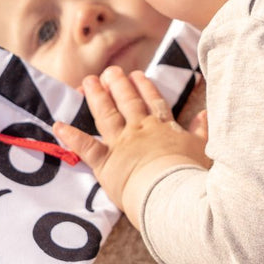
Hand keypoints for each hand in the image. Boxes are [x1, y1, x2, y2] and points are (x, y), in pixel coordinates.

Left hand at [52, 67, 209, 227]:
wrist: (173, 193)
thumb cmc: (191, 174)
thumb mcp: (204, 150)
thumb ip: (202, 131)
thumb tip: (205, 114)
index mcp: (164, 129)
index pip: (154, 103)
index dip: (145, 88)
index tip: (138, 75)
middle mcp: (141, 131)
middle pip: (128, 102)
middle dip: (119, 85)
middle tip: (111, 71)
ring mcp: (122, 144)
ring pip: (106, 115)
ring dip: (97, 97)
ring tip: (89, 81)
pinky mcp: (106, 163)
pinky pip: (86, 147)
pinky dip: (71, 137)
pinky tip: (58, 125)